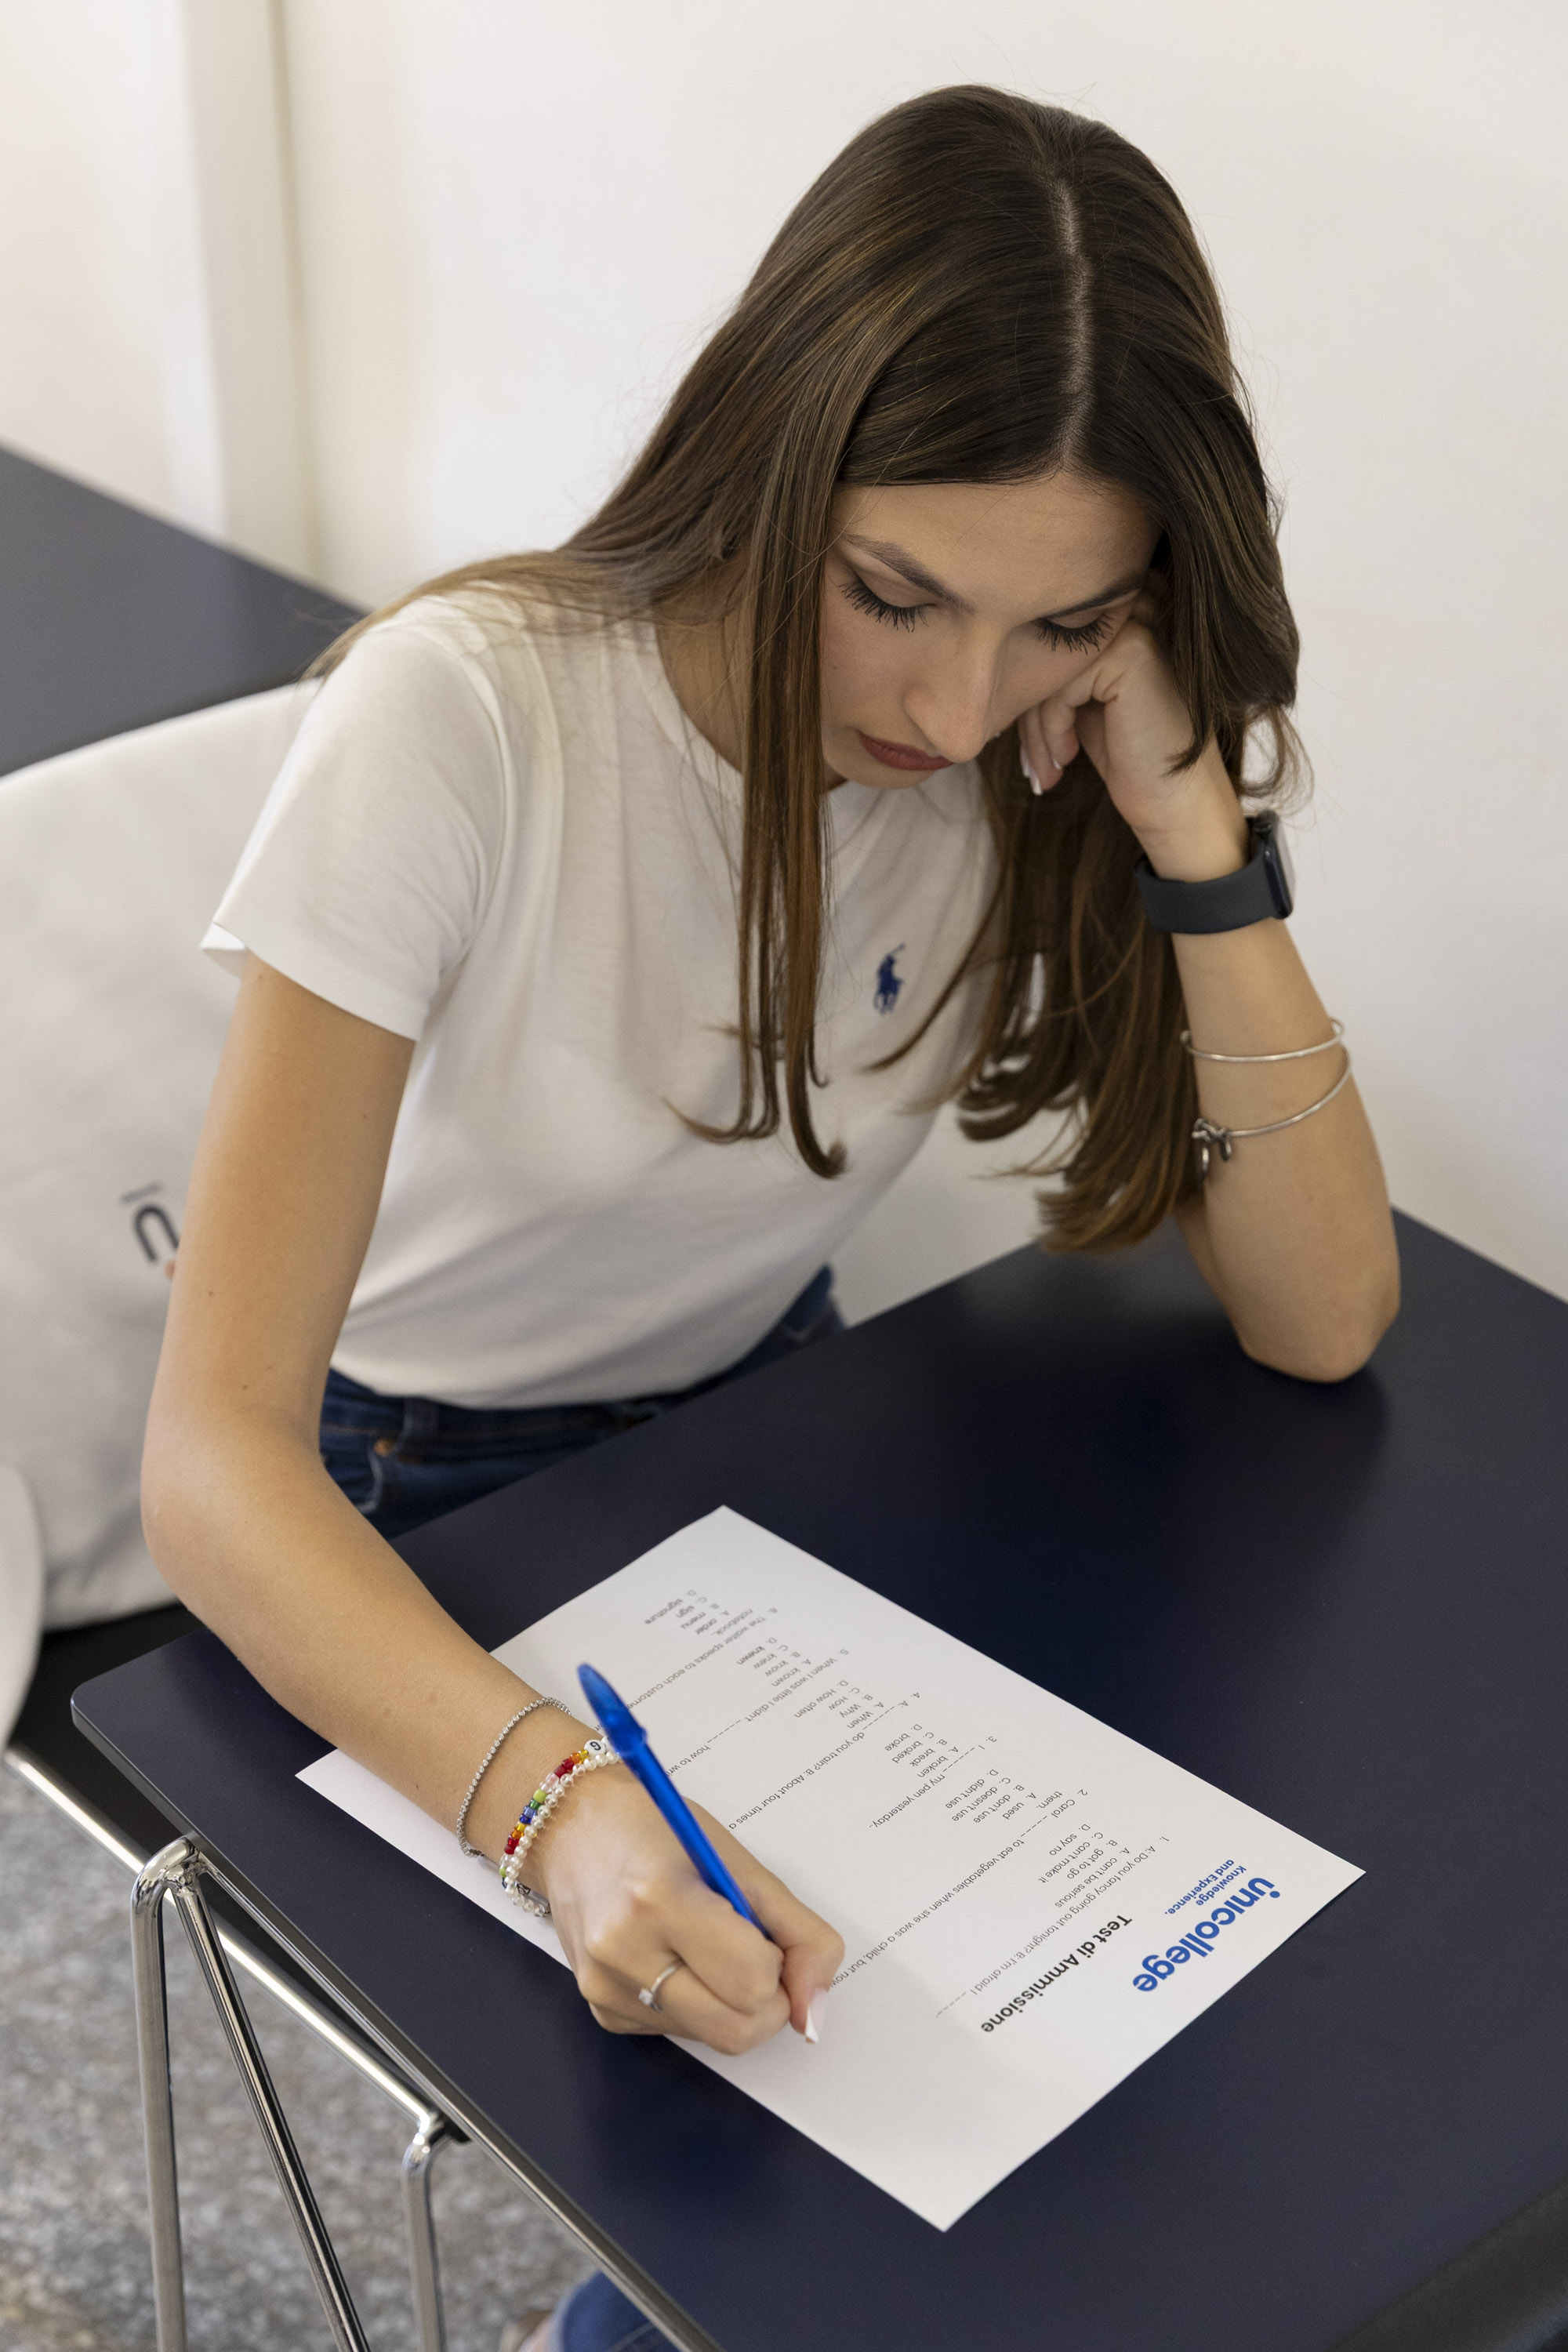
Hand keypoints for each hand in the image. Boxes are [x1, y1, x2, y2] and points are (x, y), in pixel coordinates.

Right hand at [533, 1764, 843, 2053]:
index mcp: (660, 1899)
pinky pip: (680, 2034)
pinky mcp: (602, 2013)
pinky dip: (698, 2005)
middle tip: (752, 1952)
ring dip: (731, 2004)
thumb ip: (799, 1934)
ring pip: (712, 2039)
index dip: (778, 1965)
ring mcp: (606, 1989)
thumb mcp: (740, 1863)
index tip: (765, 1935)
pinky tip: (676, 1958)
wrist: (573, 1828)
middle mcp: (623, 1951)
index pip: (752, 1981)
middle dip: (766, 2001)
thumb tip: (813, 2012)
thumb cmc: (657, 1832)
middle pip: (736, 2030)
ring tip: (708, 1947)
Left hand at [1017, 611, 1248, 881]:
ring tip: (1046, 770)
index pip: (1048, 642)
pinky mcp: (1132, 653)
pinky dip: (1052, 728)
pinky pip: (1060, 686)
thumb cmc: (1130, 754)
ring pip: (1048, 670)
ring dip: (1035, 729)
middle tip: (1034, 766)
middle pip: (1045, 652)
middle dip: (1028, 715)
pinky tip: (1067, 757)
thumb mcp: (1083, 703)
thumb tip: (989, 662)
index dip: (1031, 695)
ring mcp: (1136, 627)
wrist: (1176, 800)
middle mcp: (1133, 611)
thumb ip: (1051, 671)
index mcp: (1121, 617)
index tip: (1031, 745)